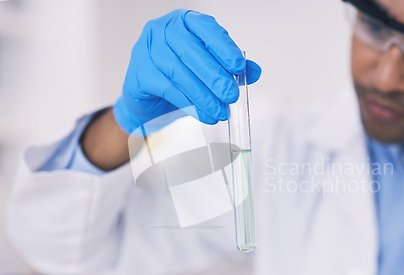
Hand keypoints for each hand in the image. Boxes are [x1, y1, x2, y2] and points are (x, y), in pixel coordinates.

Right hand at [113, 9, 261, 132]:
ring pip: (179, 72)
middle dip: (214, 76)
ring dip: (203, 95)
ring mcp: (147, 50)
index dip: (223, 47)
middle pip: (190, 50)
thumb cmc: (180, 80)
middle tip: (231, 95)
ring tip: (221, 111)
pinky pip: (167, 88)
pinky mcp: (140, 73)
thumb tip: (255, 71)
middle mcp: (163, 30)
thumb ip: (230, 68)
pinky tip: (204, 115)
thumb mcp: (207, 71)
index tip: (239, 68)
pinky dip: (189, 103)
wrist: (150, 102)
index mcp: (184, 22)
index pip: (205, 28)